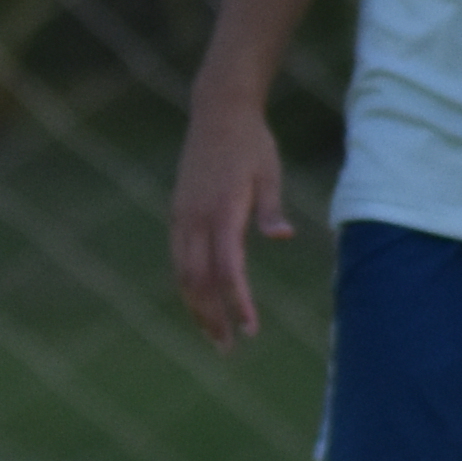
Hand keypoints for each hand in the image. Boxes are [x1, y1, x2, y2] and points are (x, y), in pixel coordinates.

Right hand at [168, 98, 293, 352]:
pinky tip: (201, 301)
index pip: (227, 269)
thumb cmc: (252, 144)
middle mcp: (196, 218)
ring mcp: (182, 217)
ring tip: (212, 334)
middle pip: (197, 280)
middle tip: (227, 348)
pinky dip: (188, 286)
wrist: (217, 112)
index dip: (237, 302)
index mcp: (222, 209)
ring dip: (196, 307)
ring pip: (183, 274)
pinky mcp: (178, 214)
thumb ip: (270, 208)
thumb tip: (282, 236)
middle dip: (211, 317)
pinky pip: (179, 259)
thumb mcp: (269, 172)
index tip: (250, 330)